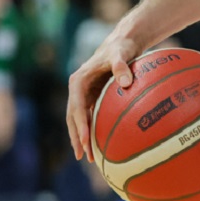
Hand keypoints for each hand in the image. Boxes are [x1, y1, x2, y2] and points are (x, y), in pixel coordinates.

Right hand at [67, 29, 142, 162]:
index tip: (85, 140)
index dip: (80, 124)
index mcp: (78, 81)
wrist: (122, 42)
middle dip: (77, 137)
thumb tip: (126, 82)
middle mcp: (77, 89)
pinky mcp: (92, 97)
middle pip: (73, 117)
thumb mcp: (121, 53)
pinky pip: (89, 117)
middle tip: (83, 155)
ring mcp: (83, 94)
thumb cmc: (121, 47)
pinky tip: (99, 145)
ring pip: (79, 120)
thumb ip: (121, 65)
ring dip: (82, 138)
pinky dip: (91, 131)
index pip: (76, 106)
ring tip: (89, 157)